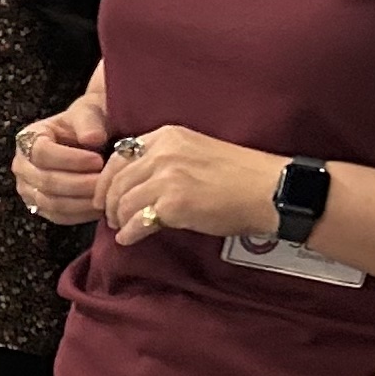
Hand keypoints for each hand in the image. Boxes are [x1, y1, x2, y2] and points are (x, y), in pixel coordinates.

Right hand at [12, 91, 114, 225]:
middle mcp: (21, 165)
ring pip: (51, 203)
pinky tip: (100, 207)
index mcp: (28, 138)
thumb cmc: (87, 124)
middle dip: (80, 184)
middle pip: (45, 181)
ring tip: (106, 194)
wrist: (87, 141)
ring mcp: (28, 189)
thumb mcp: (90, 112)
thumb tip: (92, 139)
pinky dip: (80, 215)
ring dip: (82, 202)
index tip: (98, 161)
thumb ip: (89, 122)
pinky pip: (58, 217)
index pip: (41, 153)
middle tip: (107, 182)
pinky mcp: (39, 207)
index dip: (70, 160)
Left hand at [98, 123, 275, 247]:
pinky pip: (138, 221)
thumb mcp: (196, 153)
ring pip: (124, 201)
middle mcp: (163, 152)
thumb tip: (137, 182)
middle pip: (117, 179)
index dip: (107, 179)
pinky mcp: (174, 203)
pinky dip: (130, 233)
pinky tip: (130, 239)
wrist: (269, 190)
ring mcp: (167, 177)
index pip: (120, 155)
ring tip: (123, 228)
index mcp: (167, 136)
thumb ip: (165, 161)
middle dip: (109, 202)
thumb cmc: (239, 176)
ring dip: (119, 219)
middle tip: (111, 217)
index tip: (105, 195)